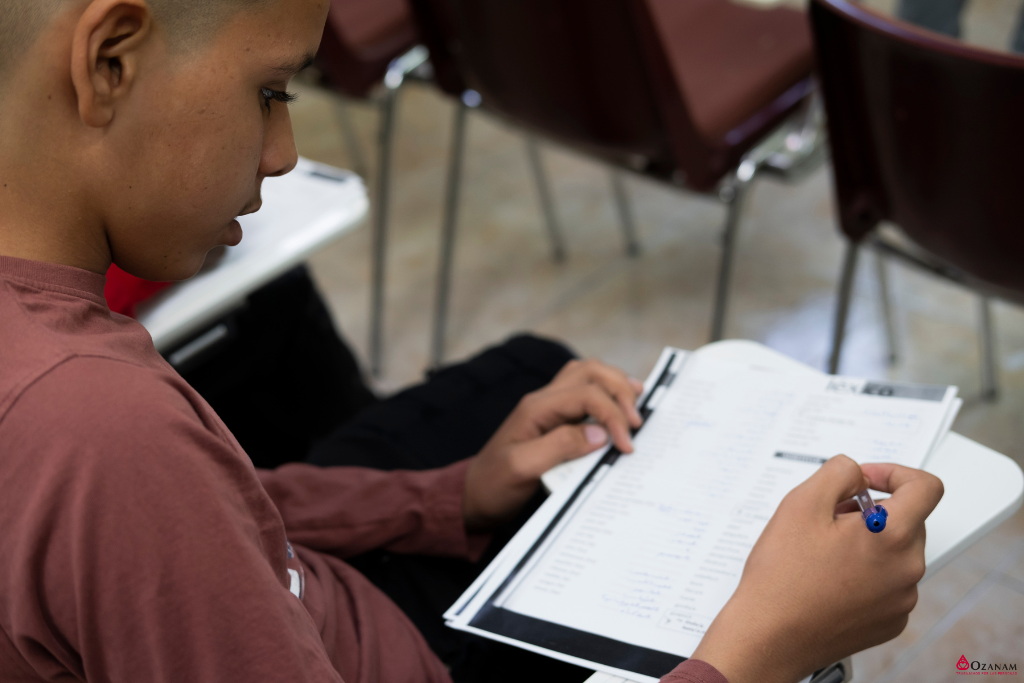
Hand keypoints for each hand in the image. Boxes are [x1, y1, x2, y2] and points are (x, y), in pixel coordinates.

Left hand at [462, 359, 643, 530]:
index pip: (586, 394)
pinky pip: (584, 395)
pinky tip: (618, 412)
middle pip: (589, 371)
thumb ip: (560, 447)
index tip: (626, 445)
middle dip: (619, 390)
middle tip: (636, 421)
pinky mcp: (554, 420)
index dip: (612, 415)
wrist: (474, 496)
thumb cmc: (494, 485)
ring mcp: (548, 408)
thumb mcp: (523, 469)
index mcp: (536, 408)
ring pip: (588, 376)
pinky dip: (606, 397)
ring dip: (615, 387)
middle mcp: (543, 400)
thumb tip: (598, 434)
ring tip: (635, 407)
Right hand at [691, 455, 943, 682]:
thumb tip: (856, 473)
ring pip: (895, 552)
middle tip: (829, 519)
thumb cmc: (782, 576)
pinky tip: (829, 579)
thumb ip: (838, 472)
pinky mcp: (890, 622)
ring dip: (867, 542)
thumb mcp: (801, 503)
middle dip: (872, 510)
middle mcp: (907, 569)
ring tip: (824, 552)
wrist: (770, 635)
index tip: (865, 481)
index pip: (925, 487)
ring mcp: (901, 600)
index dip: (894, 473)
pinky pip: (888, 584)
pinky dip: (866, 573)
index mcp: (892, 536)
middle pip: (907, 520)